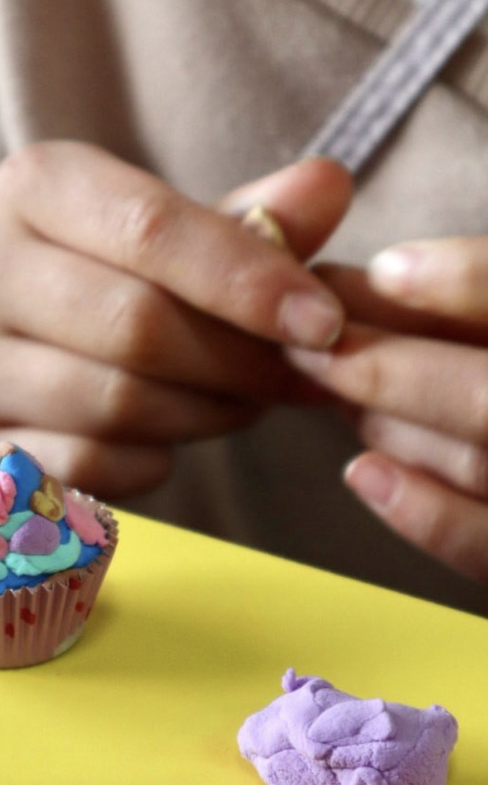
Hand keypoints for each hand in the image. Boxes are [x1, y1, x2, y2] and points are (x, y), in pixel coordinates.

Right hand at [0, 140, 350, 498]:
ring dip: (206, 412)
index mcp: (32, 188)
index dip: (247, 278)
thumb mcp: (172, 231)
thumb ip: (250, 217)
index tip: (323, 322)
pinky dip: (153, 460)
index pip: (149, 227)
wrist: (6, 336)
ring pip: (116, 403)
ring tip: (242, 400)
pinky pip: (90, 467)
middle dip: (238, 359)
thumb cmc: (108, 273)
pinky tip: (170, 438)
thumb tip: (329, 185)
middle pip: (136, 325)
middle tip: (297, 374)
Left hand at [288, 237, 487, 581]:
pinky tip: (362, 473)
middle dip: (390, 363)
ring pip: (480, 463)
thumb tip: (394, 275)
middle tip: (313, 335)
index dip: (472, 281)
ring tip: (331, 383)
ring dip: (391, 421)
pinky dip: (427, 516)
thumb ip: (487, 305)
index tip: (388, 268)